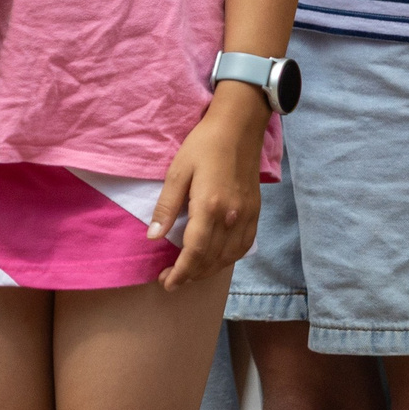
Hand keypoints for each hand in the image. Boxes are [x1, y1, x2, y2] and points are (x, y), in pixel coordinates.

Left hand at [150, 93, 263, 288]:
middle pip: (211, 260)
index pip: (194, 253)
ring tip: (190, 273)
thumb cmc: (204, 144)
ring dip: (209, 270)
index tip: (167, 283)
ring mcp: (247, 216)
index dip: (180, 273)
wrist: (239, 126)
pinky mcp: (256, 212)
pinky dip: (229, 259)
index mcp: (209, 207)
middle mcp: (232, 217)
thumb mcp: (178, 171)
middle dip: (191, 275)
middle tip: (171, 280)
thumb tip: (153, 237)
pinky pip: (244, 247)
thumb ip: (166, 207)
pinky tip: (217, 259)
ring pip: (229, 258)